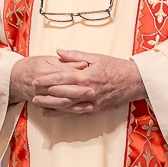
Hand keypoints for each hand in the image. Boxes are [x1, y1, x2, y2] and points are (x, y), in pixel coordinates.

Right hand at [9, 55, 88, 104]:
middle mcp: (40, 85)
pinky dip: (69, 112)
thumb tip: (83, 64)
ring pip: (60, 103)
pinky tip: (80, 112)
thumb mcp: (47, 60)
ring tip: (90, 105)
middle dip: (78, 92)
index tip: (89, 76)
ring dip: (76, 105)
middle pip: (62, 90)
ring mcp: (40, 96)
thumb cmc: (32, 66)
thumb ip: (65, 62)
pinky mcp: (41, 104)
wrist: (14, 77)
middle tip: (92, 92)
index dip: (76, 75)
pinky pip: (57, 110)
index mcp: (42, 71)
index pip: (62, 74)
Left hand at [32, 50, 146, 117]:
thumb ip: (75, 56)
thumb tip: (58, 52)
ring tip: (38, 104)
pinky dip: (64, 114)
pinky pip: (78, 113)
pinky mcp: (97, 110)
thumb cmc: (115, 67)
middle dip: (46, 93)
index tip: (35, 79)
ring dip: (52, 106)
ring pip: (69, 106)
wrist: (136, 81)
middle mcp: (89, 91)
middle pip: (63, 94)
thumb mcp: (96, 57)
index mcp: (87, 76)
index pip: (63, 78)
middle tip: (32, 92)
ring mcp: (93, 102)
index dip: (48, 80)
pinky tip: (52, 113)